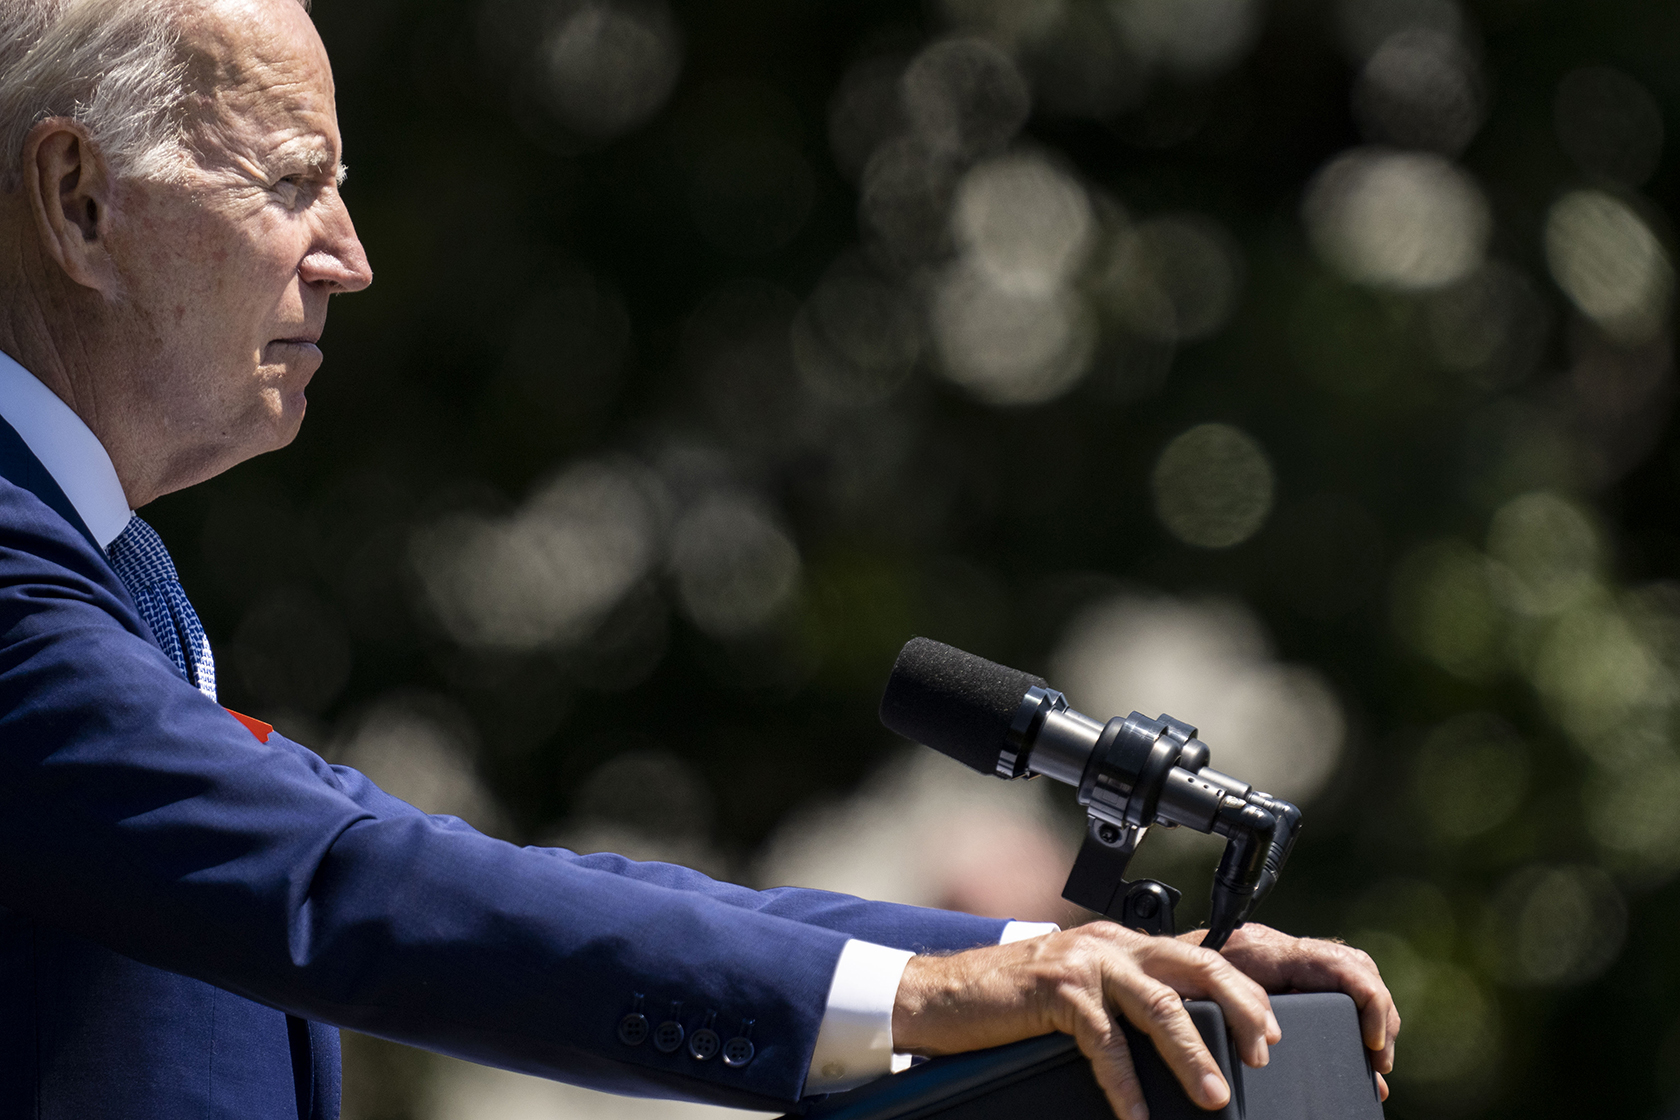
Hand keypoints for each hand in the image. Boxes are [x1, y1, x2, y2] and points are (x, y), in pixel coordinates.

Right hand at [892, 922, 1280, 1119]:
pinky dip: (1126, 1084)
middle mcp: (1111, 943)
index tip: (1272, 1030)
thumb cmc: (1010, 998)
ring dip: (1192, 1054)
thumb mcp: (1080, 988)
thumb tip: (1180, 1036)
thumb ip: (1124, 997)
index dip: (1243, 990)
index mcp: (1123, 941)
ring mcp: (1085, 962)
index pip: (1198, 957)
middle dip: (1240, 1009)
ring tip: (1213, 1096)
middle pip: (1195, 968)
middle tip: (1264, 1053)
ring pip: (1159, 1005)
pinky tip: (1137, 1117)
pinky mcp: (1058, 990)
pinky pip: (1105, 1041)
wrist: (941, 993)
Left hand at [1180, 924, 1400, 1101]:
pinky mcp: (1279, 972)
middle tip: (1378, 1060)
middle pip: (1355, 966)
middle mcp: (1279, 948)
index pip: (1341, 966)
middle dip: (1378, 1013)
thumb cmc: (1162, 979)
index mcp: (1265, 951)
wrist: (1135, 960)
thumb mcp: (1204, 998)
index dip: (1370, 1004)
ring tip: (1372, 1059)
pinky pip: (1329, 983)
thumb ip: (1241, 1013)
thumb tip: (1274, 1051)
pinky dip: (1350, 1012)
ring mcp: (1282, 958)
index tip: (1371, 1046)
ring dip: (1369, 1013)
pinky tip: (1353, 1046)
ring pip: (1348, 972)